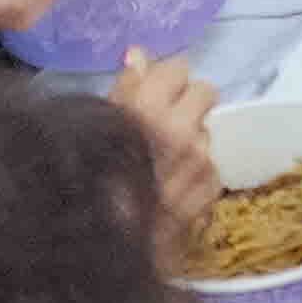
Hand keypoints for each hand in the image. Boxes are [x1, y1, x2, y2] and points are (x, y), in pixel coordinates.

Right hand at [110, 50, 221, 263]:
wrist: (104, 248)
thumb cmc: (90, 183)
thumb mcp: (97, 130)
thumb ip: (124, 89)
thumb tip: (139, 54)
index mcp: (144, 111)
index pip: (177, 67)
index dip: (164, 79)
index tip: (154, 91)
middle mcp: (180, 130)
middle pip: (205, 90)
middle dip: (187, 101)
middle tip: (165, 119)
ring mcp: (200, 159)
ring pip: (205, 130)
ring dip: (189, 139)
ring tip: (159, 162)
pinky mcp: (211, 184)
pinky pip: (208, 162)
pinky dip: (194, 170)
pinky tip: (169, 185)